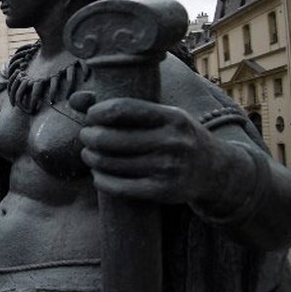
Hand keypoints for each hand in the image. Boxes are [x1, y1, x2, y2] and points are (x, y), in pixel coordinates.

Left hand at [79, 98, 219, 204]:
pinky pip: (119, 187)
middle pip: (111, 139)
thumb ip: (121, 107)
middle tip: (85, 137)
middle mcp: (172, 142)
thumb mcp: (161, 116)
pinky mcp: (164, 192)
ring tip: (88, 155)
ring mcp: (169, 168)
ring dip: (91, 159)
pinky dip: (101, 180)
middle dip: (89, 137)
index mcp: (171, 117)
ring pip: (111, 164)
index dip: (97, 112)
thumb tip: (75, 99)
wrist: (215, 171)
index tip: (91, 116)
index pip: (121, 109)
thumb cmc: (176, 137)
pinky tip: (98, 174)